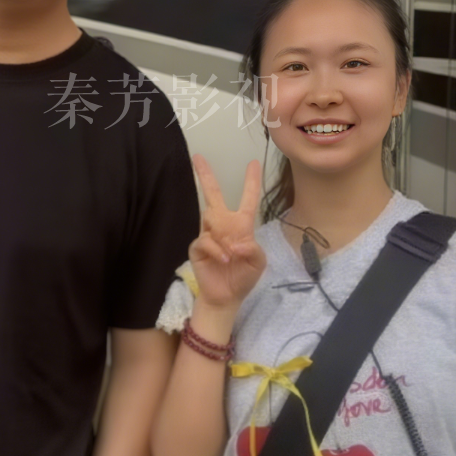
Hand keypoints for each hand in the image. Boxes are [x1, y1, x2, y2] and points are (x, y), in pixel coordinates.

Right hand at [189, 156, 265, 310]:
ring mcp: (208, 234)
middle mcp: (223, 225)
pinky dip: (216, 249)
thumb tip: (239, 242)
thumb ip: (254, 249)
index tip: (254, 163)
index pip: (247, 199)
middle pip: (214, 195)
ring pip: (208, 216)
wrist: (227, 297)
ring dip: (221, 232)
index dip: (251, 182)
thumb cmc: (243, 277)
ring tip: (230, 254)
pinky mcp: (197, 247)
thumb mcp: (258, 263)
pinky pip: (205, 240)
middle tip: (198, 157)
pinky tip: (224, 259)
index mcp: (241, 226)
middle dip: (206, 176)